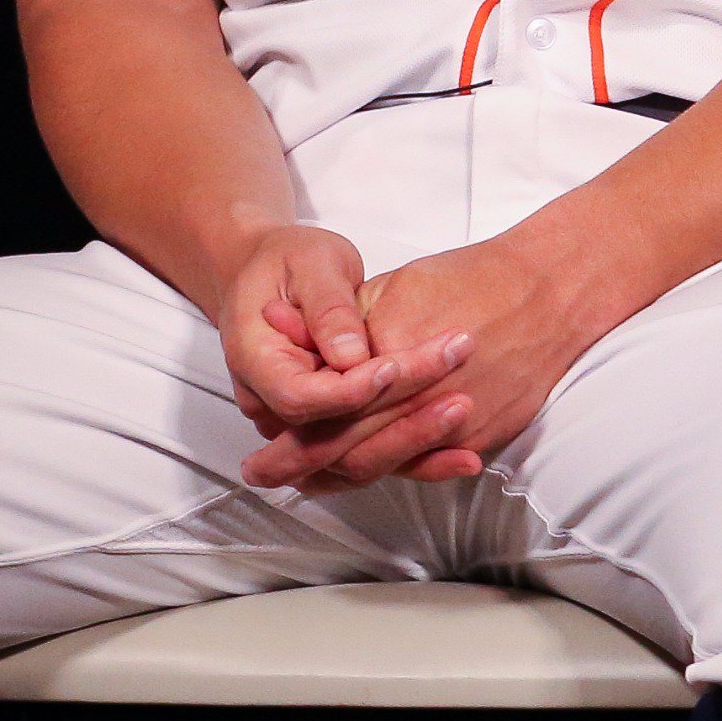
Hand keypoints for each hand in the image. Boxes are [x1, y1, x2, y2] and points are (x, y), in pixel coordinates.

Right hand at [212, 222, 472, 471]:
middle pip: (329, 438)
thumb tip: (350, 355)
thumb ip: (328, 311)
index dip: (351, 389)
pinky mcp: (333, 430)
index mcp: (256, 364)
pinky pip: (371, 458)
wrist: (276, 272)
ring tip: (463, 410)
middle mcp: (272, 407)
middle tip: (451, 376)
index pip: (301, 399)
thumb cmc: (291, 260)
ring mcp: (301, 427)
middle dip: (395, 415)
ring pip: (352, 460)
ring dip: (411, 442)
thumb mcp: (310, 266)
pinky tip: (464, 456)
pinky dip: (418, 460)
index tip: (396, 366)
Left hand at [238, 230, 609, 491]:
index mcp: (393, 363)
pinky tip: (367, 470)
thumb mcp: (394, 288)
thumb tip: (278, 330)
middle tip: (262, 476)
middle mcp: (422, 403)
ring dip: (340, 476)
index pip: (326, 414)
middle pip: (348, 450)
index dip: (288, 436)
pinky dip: (393, 470)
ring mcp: (456, 427)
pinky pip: (427, 466)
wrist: (551, 292)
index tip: (257, 447)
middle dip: (300, 466)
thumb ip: (337, 324)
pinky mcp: (482, 437)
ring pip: (386, 466)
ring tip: (305, 481)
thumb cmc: (471, 281)